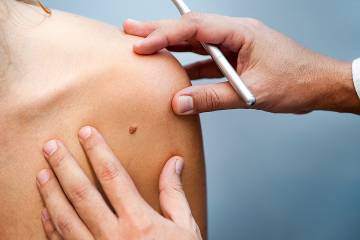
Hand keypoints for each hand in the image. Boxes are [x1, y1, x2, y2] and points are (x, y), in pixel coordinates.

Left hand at [36, 126, 201, 239]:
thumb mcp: (185, 227)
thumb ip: (174, 194)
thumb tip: (174, 163)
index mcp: (139, 221)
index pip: (113, 176)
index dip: (98, 151)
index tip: (86, 133)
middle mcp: (114, 235)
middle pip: (82, 194)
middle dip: (64, 166)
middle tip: (51, 146)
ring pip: (66, 218)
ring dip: (51, 194)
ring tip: (42, 173)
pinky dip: (51, 227)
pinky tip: (46, 211)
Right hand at [123, 13, 358, 114]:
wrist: (319, 85)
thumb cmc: (296, 82)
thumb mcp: (251, 92)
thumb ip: (213, 98)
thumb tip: (178, 102)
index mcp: (241, 33)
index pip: (195, 29)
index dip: (165, 35)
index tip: (142, 44)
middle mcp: (235, 34)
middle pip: (191, 29)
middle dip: (159, 30)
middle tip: (131, 29)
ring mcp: (235, 46)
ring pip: (196, 44)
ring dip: (171, 46)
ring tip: (145, 46)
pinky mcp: (236, 60)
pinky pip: (207, 61)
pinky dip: (189, 66)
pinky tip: (175, 72)